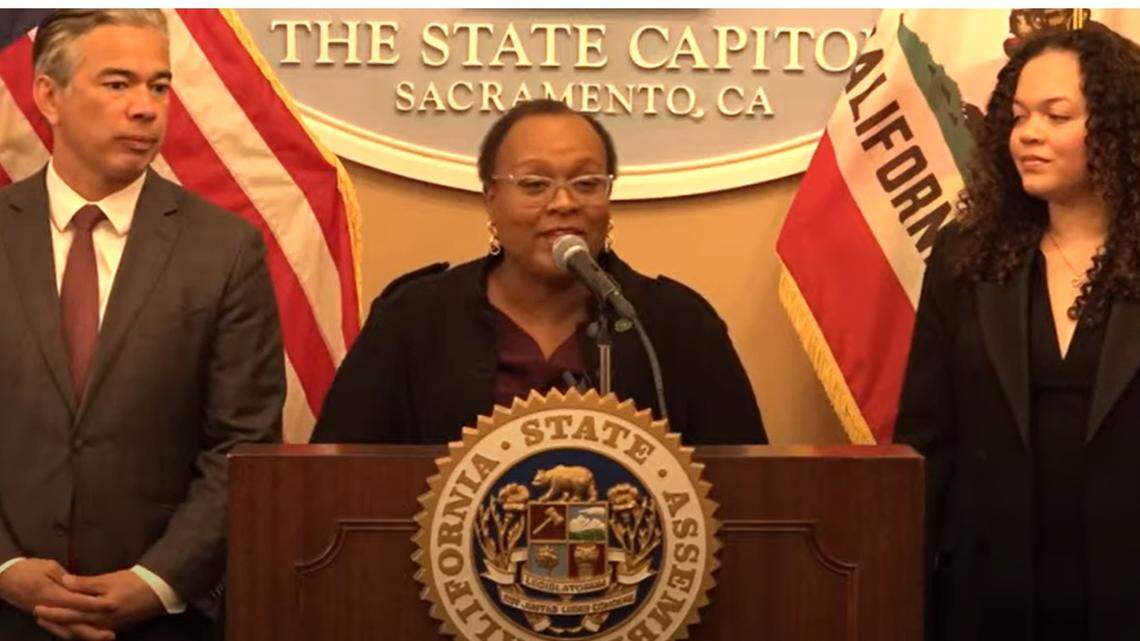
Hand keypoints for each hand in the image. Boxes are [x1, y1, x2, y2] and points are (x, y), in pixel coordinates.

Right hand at [0, 559, 114, 639]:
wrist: (8, 579)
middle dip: (93, 631)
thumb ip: (65, 577)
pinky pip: (61, 631)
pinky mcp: (46, 620)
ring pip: (67, 631)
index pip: (77, 601)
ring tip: (105, 637)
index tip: (113, 605)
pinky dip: (75, 635)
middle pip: (73, 623)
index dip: (95, 605)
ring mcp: (47, 617)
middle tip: (111, 635)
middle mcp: (50, 609)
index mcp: (51, 594)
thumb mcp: (48, 567)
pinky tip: (89, 635)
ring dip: (86, 636)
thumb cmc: (29, 570)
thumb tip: (79, 583)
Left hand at [33, 570, 163, 636]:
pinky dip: (76, 630)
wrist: (157, 592)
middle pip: (72, 626)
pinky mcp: (112, 627)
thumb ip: (85, 583)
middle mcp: (101, 624)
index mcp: (99, 611)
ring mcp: (107, 627)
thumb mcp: (109, 580)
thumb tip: (64, 581)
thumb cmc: (133, 583)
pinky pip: (89, 632)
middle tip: (38, 616)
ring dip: (62, 627)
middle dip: (54, 621)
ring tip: (48, 622)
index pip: (70, 613)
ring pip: (79, 632)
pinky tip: (70, 626)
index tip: (38, 607)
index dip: (53, 611)